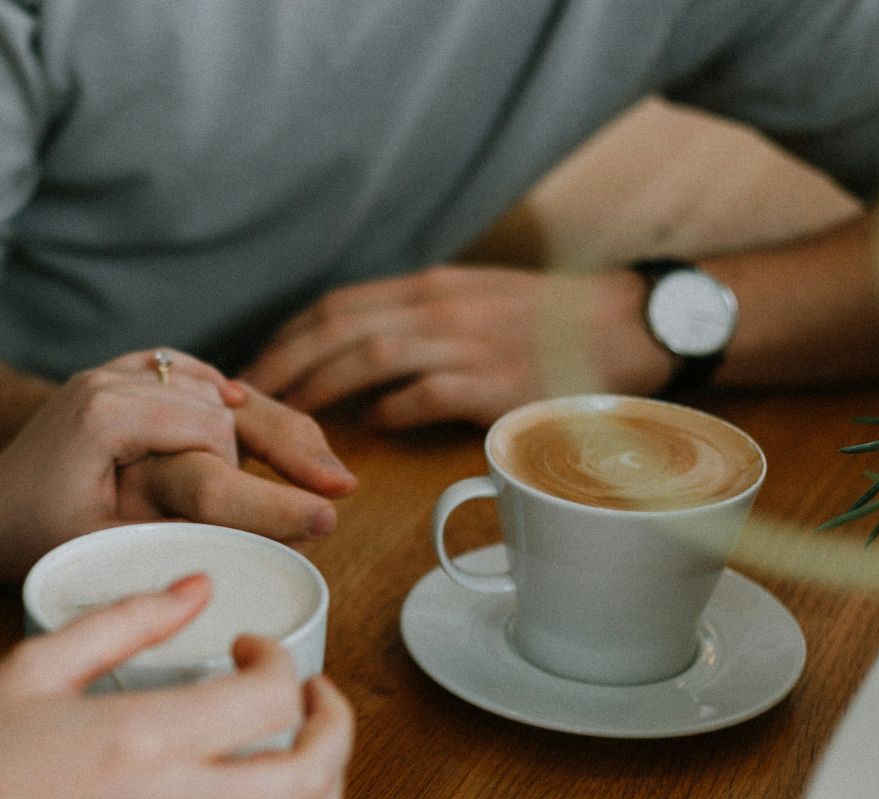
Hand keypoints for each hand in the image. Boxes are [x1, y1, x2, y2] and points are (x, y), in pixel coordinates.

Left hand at [0, 350, 354, 592]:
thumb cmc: (34, 538)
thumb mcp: (106, 544)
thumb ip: (176, 530)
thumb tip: (259, 542)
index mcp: (107, 412)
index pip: (212, 432)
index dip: (262, 478)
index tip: (317, 513)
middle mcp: (112, 377)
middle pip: (223, 401)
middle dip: (286, 443)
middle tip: (341, 485)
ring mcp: (114, 371)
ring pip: (212, 385)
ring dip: (264, 422)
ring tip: (320, 464)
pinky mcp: (118, 377)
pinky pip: (187, 375)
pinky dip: (225, 395)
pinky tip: (260, 414)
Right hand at [0, 576, 355, 798]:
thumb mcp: (34, 665)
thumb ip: (124, 620)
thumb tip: (196, 588)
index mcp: (146, 737)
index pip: (270, 696)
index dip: (279, 659)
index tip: (251, 648)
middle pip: (312, 773)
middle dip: (334, 724)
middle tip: (313, 698)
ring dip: (328, 794)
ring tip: (310, 760)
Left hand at [241, 266, 673, 429]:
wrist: (631, 325)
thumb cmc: (552, 323)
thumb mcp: (476, 301)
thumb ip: (420, 321)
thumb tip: (360, 359)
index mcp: (430, 288)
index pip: (338, 305)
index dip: (288, 337)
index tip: (255, 367)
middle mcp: (440, 307)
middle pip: (338, 326)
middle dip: (284, 363)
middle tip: (247, 401)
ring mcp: (468, 342)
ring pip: (369, 355)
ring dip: (320, 388)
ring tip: (289, 419)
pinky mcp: (496, 382)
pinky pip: (424, 394)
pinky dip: (389, 411)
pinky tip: (368, 430)